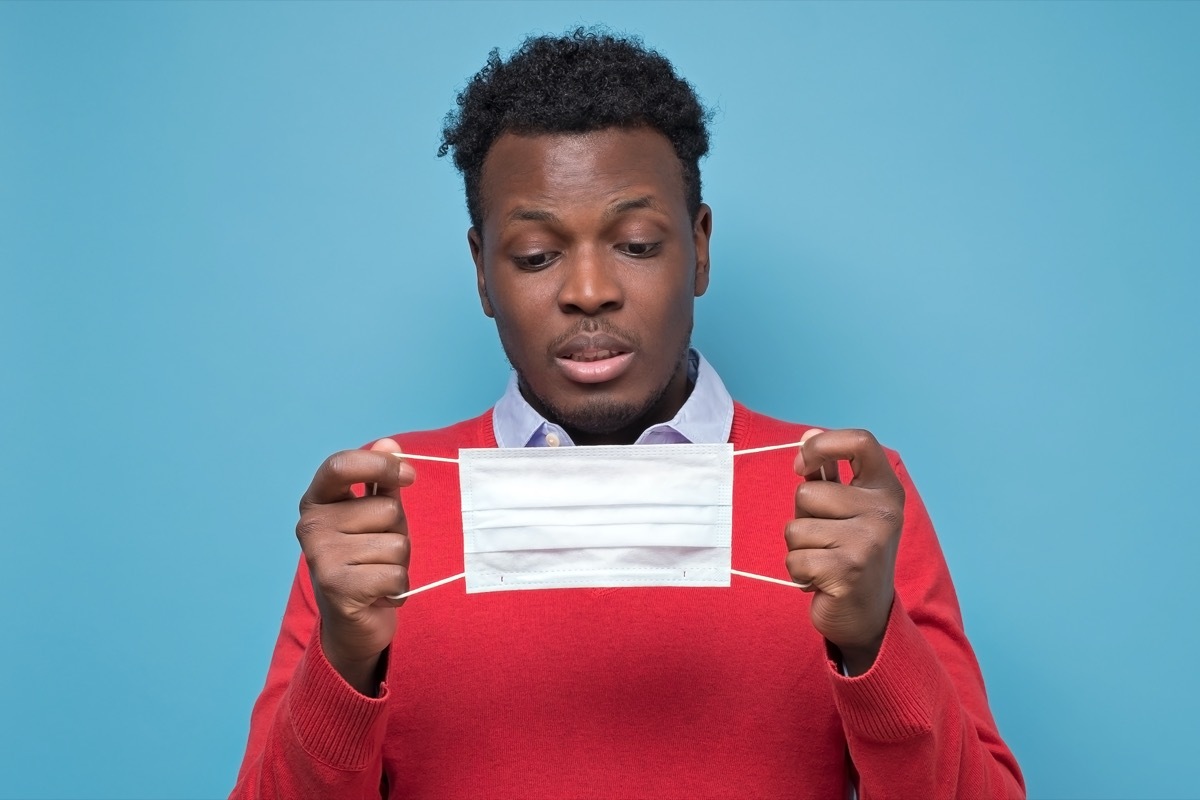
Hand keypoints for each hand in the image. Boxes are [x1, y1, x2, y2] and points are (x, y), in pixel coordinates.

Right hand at [295, 438, 413, 693]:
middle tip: (379, 551)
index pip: (341, 465)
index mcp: (317, 500)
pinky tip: (378, 592)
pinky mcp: (337, 587)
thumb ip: (382, 481)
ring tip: (377, 573)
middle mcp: (311, 525)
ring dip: (399, 562)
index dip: (380, 464)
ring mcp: (321, 556)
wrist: (353, 620)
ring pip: (397, 544)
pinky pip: (396, 573)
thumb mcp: (376, 515)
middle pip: (387, 509)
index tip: (409, 475)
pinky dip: (398, 587)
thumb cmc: (367, 558)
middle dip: (397, 531)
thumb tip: (391, 444)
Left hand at [787, 428, 904, 674]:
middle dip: (803, 518)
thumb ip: (827, 473)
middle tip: (826, 541)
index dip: (822, 445)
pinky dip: (798, 573)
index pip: (860, 441)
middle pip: (807, 493)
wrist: (867, 613)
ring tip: (825, 561)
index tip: (802, 465)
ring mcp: (869, 542)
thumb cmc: (850, 552)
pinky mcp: (848, 571)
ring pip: (795, 528)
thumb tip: (807, 435)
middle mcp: (883, 512)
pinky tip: (821, 580)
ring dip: (799, 549)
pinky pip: (794, 559)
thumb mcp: (846, 509)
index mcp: (885, 489)